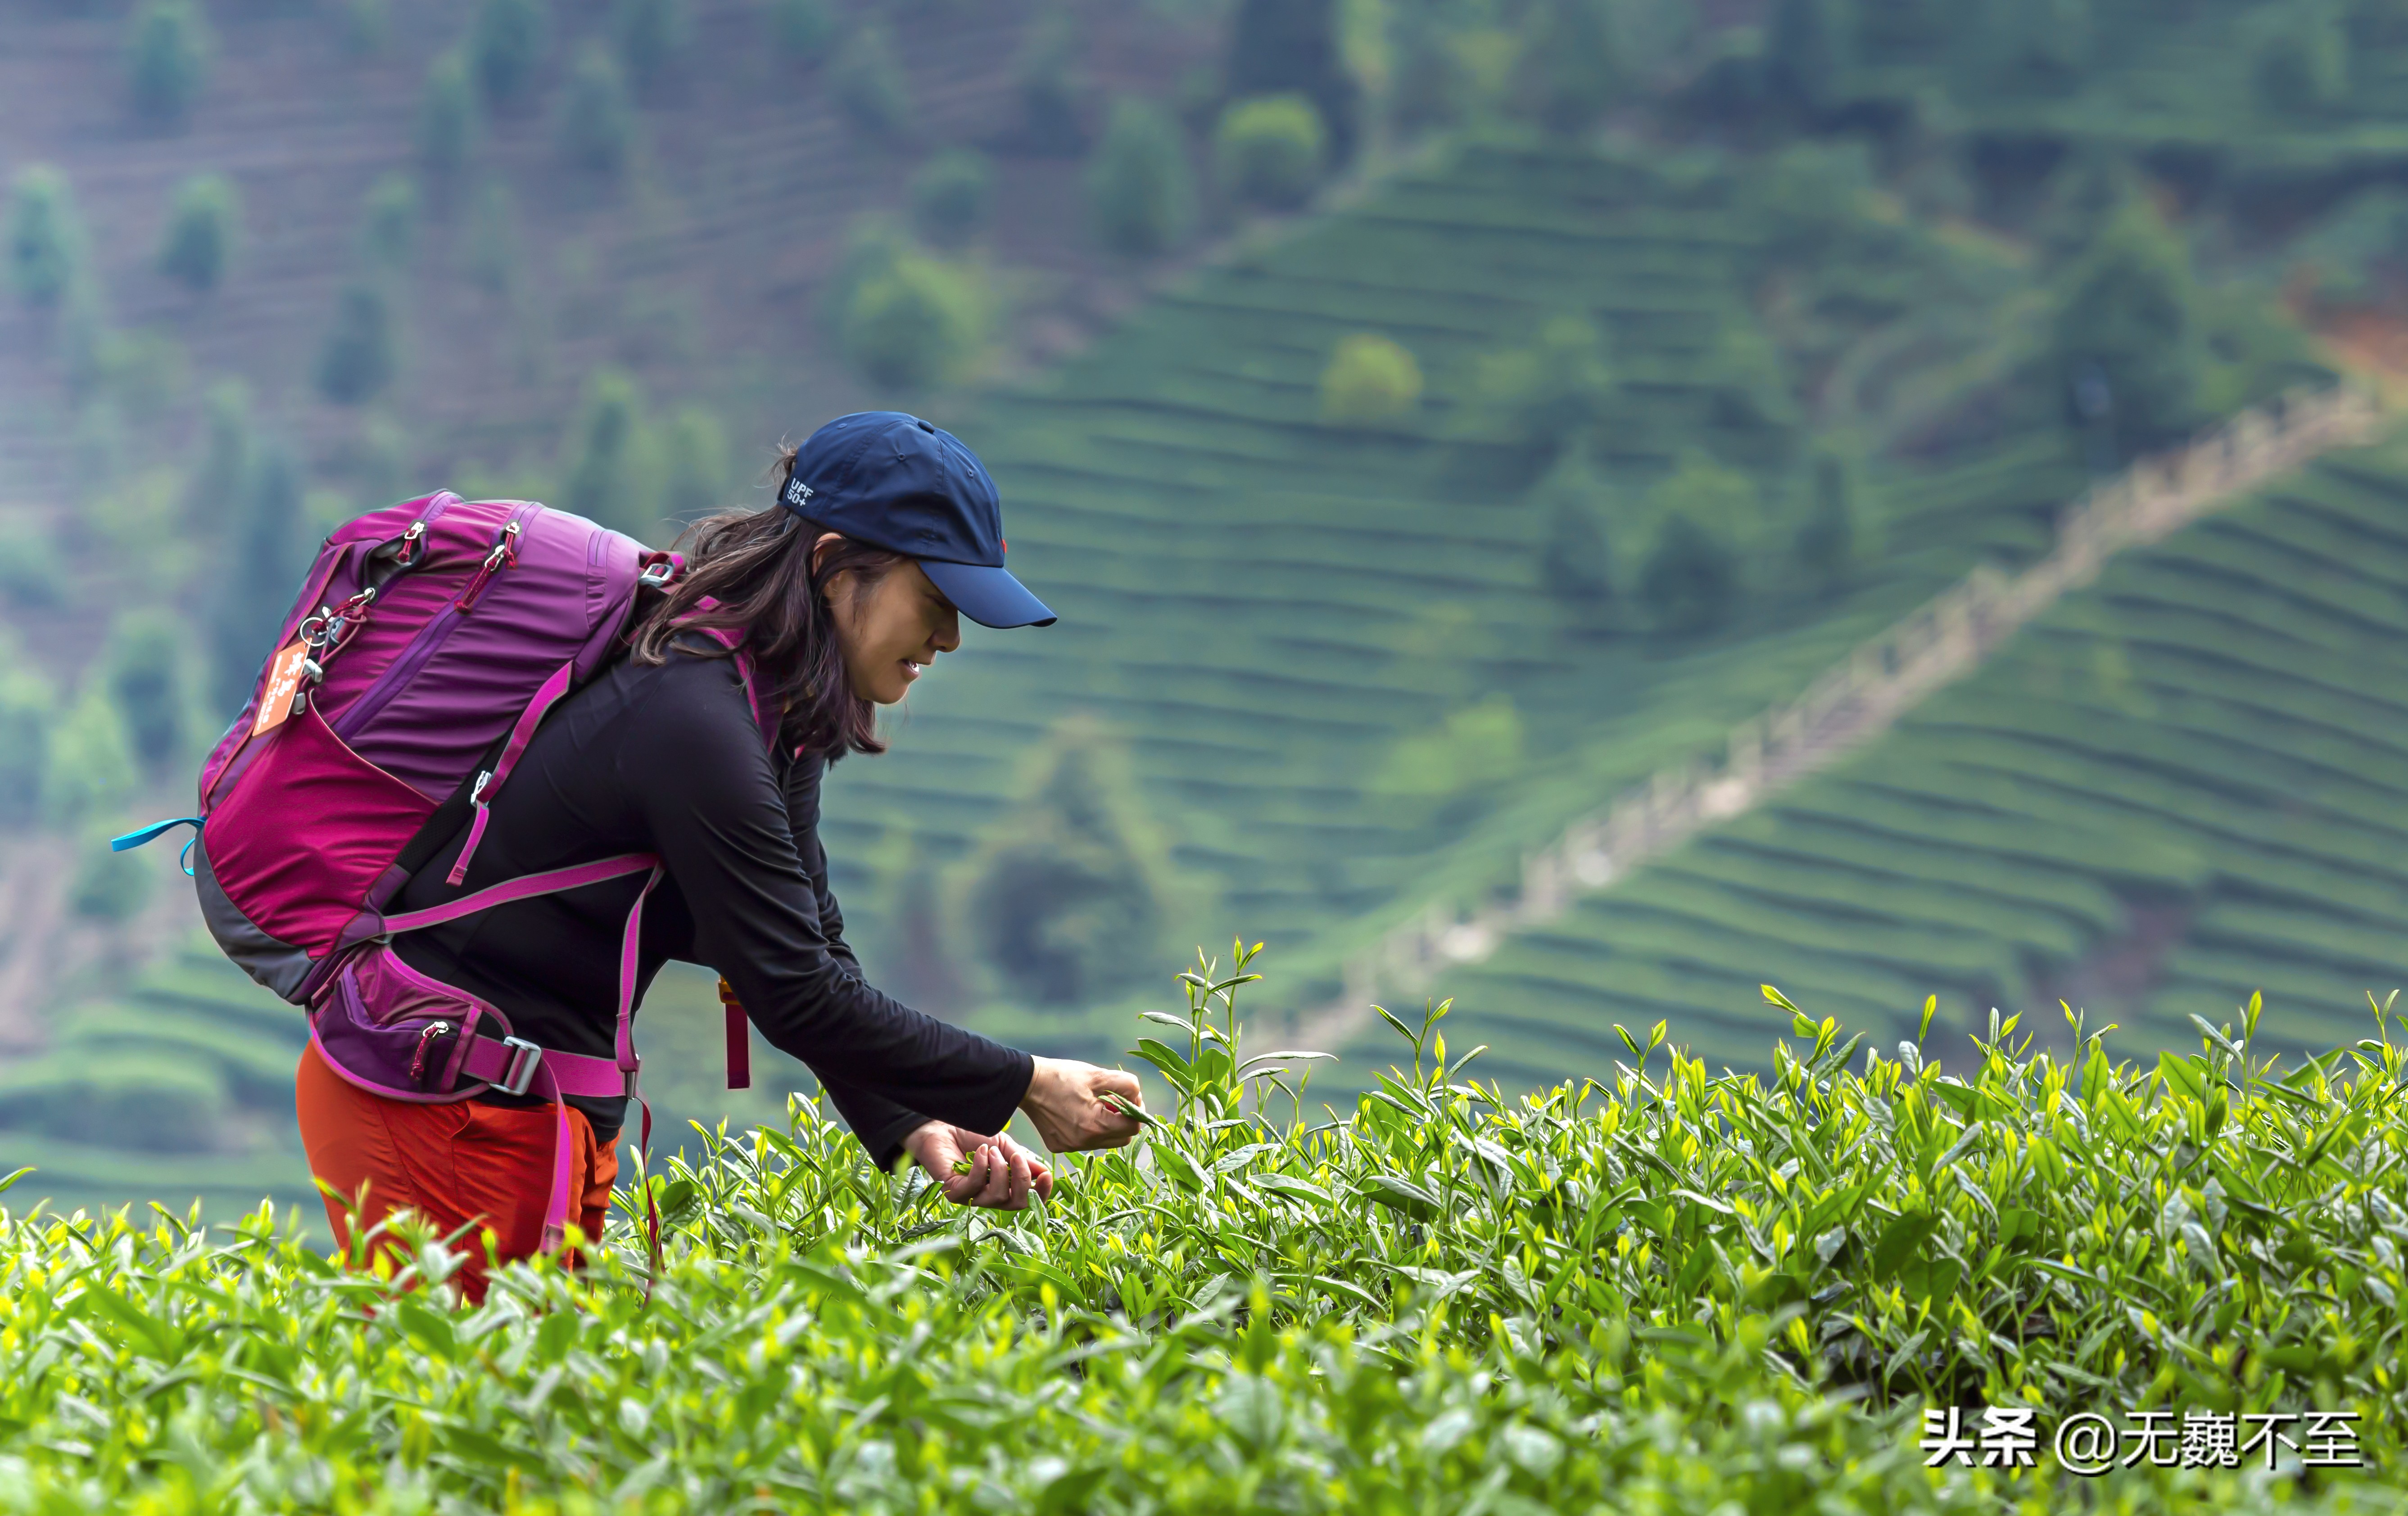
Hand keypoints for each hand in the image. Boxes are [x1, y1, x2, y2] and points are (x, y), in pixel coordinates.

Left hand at [900, 1121, 1052, 1209]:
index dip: (1040, 1193)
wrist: (944, 1126)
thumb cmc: (972, 1136)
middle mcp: (989, 1196)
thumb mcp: (1005, 1146)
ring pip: (997, 1197)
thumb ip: (1022, 1160)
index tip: (1046, 1176)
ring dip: (999, 1169)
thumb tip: (1044, 1173)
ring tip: (991, 1150)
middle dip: (1021, 1180)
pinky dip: (982, 1167)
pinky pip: (975, 1187)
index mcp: (1004, 1186)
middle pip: (1016, 1204)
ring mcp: (972, 1197)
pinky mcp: (954, 1194)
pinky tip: (981, 1152)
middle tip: (1017, 1157)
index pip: (1027, 1199)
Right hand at [1018, 1057, 1144, 1152]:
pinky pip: (1085, 1142)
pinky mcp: (1060, 1147)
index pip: (1133, 1127)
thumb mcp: (1098, 1075)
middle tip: (1113, 1101)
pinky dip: (1089, 1130)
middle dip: (1124, 1120)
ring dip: (1107, 1125)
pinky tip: (1077, 1112)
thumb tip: (1137, 1099)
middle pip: (1122, 1139)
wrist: (1026, 1083)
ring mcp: (1070, 1147)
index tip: (1128, 1098)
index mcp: (1095, 1125)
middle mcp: (1084, 1142)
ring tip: (1095, 1105)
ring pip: (1105, 1141)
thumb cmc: (1063, 1076)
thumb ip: (1127, 1086)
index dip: (1136, 1111)